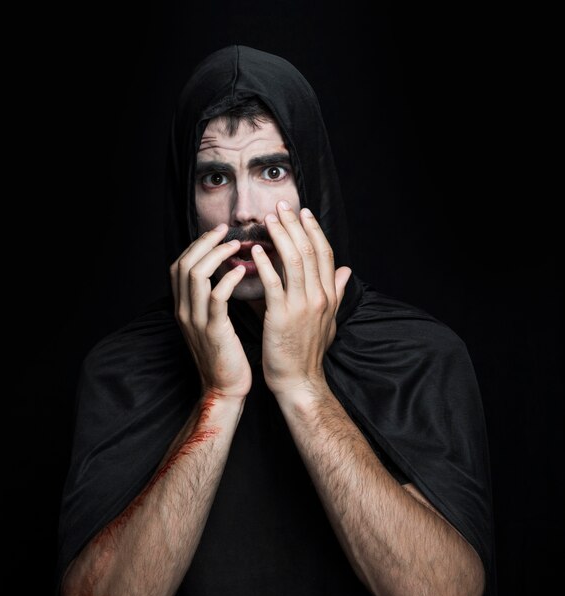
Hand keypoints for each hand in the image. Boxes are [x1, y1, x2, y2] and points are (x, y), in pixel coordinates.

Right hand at [170, 224, 251, 398]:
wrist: (225, 388)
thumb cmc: (225, 353)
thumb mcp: (211, 322)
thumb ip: (211, 298)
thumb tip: (225, 270)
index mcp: (183, 307)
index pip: (180, 265)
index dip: (197, 245)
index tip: (218, 232)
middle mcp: (184, 311)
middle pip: (185, 264)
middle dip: (205, 242)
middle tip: (227, 230)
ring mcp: (196, 321)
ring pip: (196, 275)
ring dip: (216, 254)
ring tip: (237, 244)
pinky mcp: (213, 331)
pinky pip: (217, 298)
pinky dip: (228, 279)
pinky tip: (242, 270)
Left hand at [252, 202, 351, 396]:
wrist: (299, 381)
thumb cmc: (309, 351)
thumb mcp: (330, 320)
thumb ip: (337, 292)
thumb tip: (347, 270)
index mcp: (330, 295)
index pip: (325, 254)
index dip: (314, 230)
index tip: (302, 212)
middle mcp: (320, 297)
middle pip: (309, 251)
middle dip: (295, 226)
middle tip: (281, 206)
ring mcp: (302, 306)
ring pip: (294, 262)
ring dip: (280, 237)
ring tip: (268, 220)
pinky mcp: (281, 316)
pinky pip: (273, 284)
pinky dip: (265, 264)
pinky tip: (256, 250)